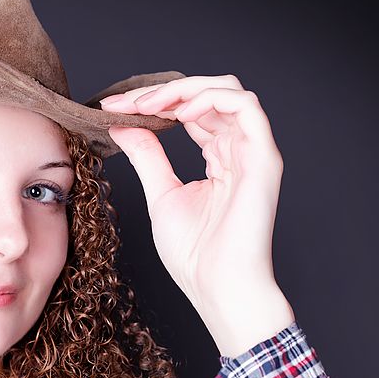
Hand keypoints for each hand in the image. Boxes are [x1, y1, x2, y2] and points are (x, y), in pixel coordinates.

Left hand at [100, 75, 293, 354]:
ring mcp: (254, 152)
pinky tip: (179, 112)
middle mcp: (239, 150)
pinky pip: (246, 107)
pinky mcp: (263, 158)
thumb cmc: (196, 255)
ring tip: (148, 105)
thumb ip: (147, 155)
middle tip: (126, 103)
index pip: (190, 111)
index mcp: (219, 158)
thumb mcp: (161, 194)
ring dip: (184, 90)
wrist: (218, 288)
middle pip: (208, 94)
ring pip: (228, 91)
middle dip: (164, 91)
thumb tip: (121, 124)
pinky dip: (211, 98)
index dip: (154, 102)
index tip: (115, 108)